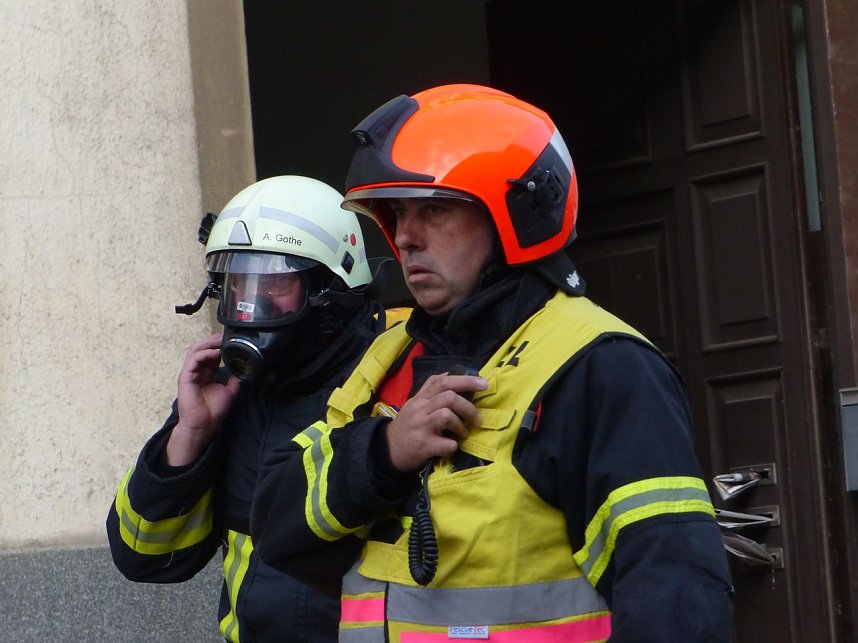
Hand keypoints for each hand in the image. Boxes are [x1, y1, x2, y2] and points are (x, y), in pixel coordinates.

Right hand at [166, 333, 240, 465]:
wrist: (203, 425)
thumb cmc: (212, 411)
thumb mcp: (230, 391)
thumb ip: (235, 379)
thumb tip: (245, 369)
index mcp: (205, 372)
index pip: (211, 353)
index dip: (220, 344)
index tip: (231, 340)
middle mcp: (196, 370)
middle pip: (202, 347)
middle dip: (214, 340)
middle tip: (226, 336)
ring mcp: (189, 373)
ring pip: (196, 349)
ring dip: (209, 343)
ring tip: (221, 341)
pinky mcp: (185, 377)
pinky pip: (194, 359)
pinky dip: (205, 353)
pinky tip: (216, 352)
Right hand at [386, 371, 486, 471]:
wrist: (388, 449)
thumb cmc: (407, 425)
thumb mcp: (415, 403)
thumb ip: (431, 388)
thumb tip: (451, 373)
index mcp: (421, 398)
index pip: (443, 382)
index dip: (466, 380)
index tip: (483, 384)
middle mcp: (420, 409)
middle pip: (449, 398)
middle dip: (469, 408)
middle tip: (477, 419)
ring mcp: (421, 427)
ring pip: (447, 416)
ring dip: (461, 427)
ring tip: (462, 434)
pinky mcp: (423, 446)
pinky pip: (446, 444)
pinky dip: (453, 446)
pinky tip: (451, 448)